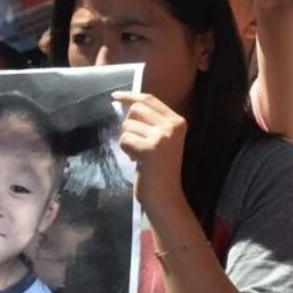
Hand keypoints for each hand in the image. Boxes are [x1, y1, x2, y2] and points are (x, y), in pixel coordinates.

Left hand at [113, 92, 187, 216]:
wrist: (165, 197)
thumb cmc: (158, 169)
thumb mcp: (159, 140)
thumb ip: (148, 121)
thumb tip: (122, 103)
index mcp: (177, 121)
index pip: (149, 99)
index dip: (130, 96)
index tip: (115, 96)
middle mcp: (173, 125)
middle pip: (136, 109)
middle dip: (128, 124)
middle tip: (134, 143)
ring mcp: (163, 136)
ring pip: (128, 125)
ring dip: (126, 140)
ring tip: (138, 155)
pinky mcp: (151, 148)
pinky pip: (125, 139)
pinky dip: (125, 150)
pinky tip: (136, 161)